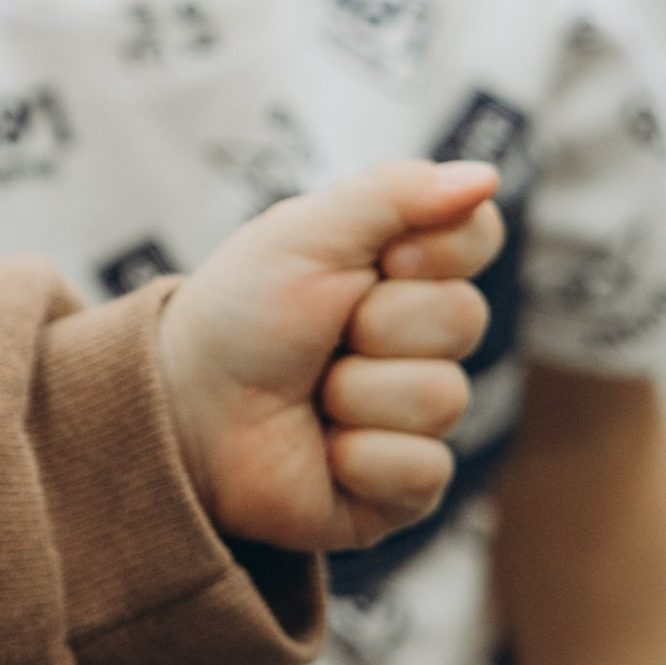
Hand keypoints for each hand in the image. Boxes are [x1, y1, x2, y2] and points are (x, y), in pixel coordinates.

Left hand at [157, 161, 501, 556]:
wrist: (180, 406)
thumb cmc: (237, 312)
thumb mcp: (304, 233)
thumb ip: (394, 193)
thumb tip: (485, 177)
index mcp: (404, 267)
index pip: (479, 236)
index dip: (434, 250)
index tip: (376, 260)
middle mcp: (421, 339)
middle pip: (466, 318)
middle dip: (376, 325)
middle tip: (320, 336)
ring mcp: (416, 414)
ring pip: (441, 397)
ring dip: (356, 393)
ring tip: (309, 396)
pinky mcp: (404, 488)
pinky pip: (423, 468)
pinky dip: (357, 457)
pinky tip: (321, 451)